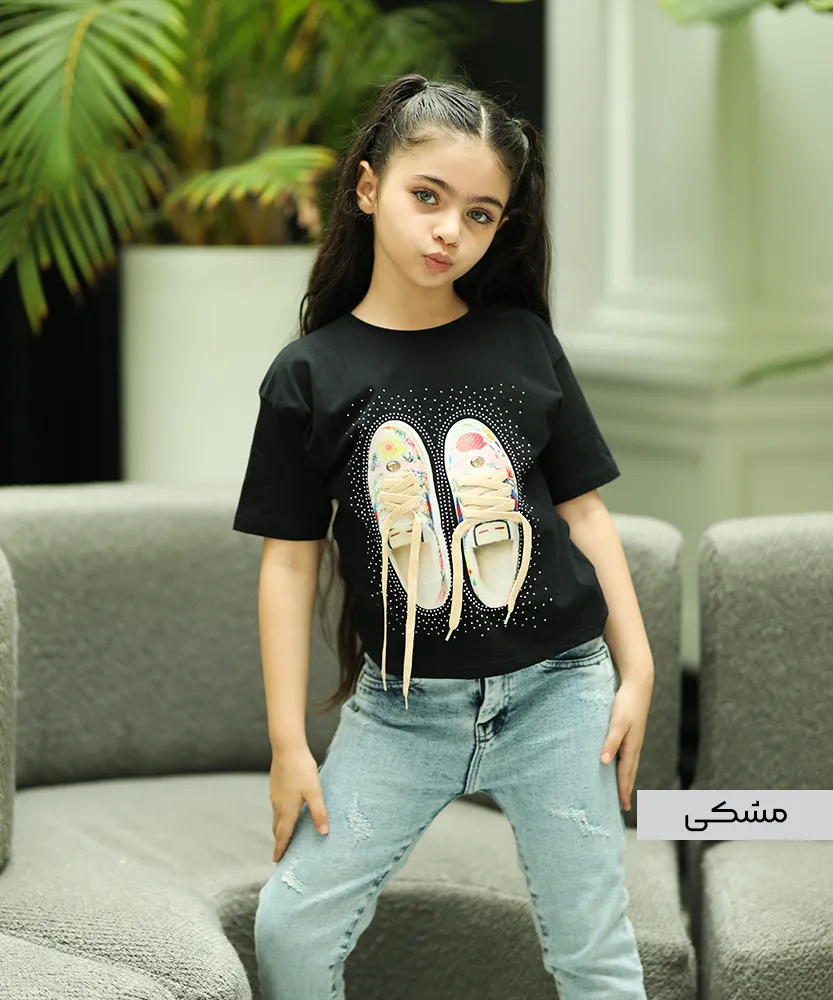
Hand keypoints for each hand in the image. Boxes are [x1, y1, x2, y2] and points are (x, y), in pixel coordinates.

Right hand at [269, 745, 329, 862]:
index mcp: (287, 809)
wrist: (287, 748)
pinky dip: (280, 816)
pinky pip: (276, 807)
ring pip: (276, 817)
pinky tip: (286, 811)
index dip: (280, 848)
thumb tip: (324, 833)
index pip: (282, 835)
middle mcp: (278, 805)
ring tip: (284, 835)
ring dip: (279, 828)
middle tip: (281, 852)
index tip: (276, 861)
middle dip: (279, 841)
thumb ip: (319, 812)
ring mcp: (275, 795)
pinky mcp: (276, 786)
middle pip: (277, 828)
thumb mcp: (314, 792)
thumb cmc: (301, 770)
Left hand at [599, 677, 651, 811]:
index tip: (623, 807)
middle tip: (623, 806)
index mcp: (631, 747)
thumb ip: (610, 742)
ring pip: (629, 763)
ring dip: (625, 778)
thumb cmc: (626, 703)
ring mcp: (633, 738)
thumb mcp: (616, 722)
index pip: (625, 774)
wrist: (638, 684)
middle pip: (629, 772)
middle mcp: (634, 745)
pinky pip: (627, 754)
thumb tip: (604, 762)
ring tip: (621, 790)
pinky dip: (623, 764)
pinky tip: (617, 763)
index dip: (623, 791)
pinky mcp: (630, 731)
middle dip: (626, 789)